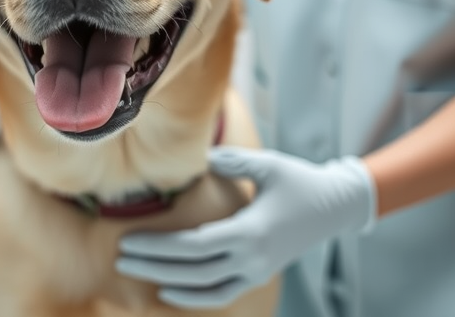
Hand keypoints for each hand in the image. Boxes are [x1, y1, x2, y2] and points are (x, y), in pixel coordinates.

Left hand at [116, 147, 376, 308]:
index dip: (158, 246)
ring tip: (135, 269)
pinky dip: (194, 298)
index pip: (193, 246)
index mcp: (250, 231)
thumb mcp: (269, 164)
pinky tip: (168, 291)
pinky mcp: (258, 276)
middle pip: (191, 269)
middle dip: (152, 264)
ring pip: (203, 286)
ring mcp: (256, 272)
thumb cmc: (299, 180)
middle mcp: (252, 258)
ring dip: (166, 280)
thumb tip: (204, 157)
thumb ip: (234, 161)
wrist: (334, 207)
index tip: (129, 239)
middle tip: (121, 256)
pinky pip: (221, 294)